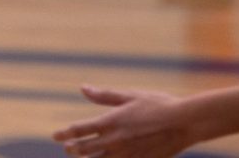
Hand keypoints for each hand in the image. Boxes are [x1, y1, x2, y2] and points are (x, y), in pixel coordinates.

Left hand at [52, 85, 189, 157]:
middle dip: (73, 149)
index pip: (79, 130)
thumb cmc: (157, 104)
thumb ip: (104, 95)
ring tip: (82, 156)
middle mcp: (114, 141)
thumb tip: (82, 88)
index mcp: (110, 122)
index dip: (65, 133)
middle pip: (85, 149)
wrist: (183, 123)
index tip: (55, 136)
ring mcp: (126, 155)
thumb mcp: (129, 95)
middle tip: (67, 148)